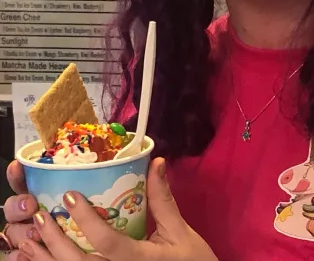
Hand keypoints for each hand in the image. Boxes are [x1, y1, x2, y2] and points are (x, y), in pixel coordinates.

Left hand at [5, 158, 218, 260]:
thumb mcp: (180, 231)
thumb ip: (163, 200)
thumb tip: (156, 163)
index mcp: (143, 260)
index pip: (108, 243)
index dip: (87, 220)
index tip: (70, 196)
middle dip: (56, 242)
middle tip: (42, 216)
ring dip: (47, 258)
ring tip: (31, 238)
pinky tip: (40, 258)